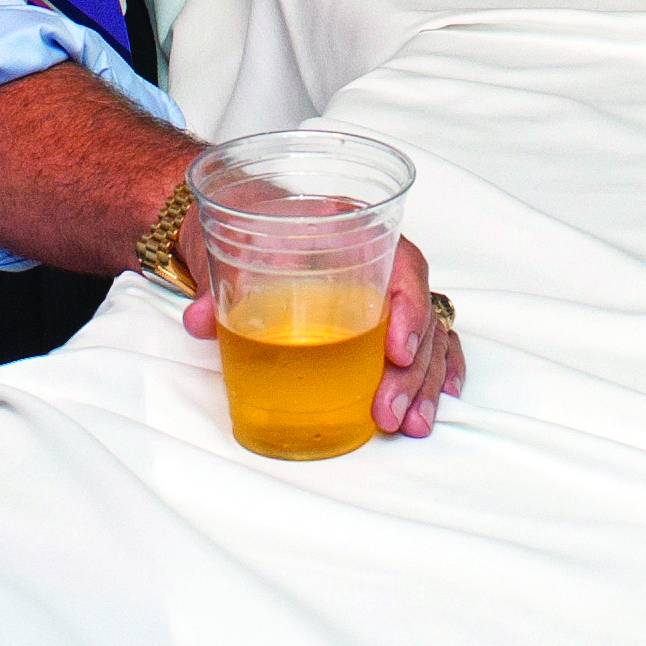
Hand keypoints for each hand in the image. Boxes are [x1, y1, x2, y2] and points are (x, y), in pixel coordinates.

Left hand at [180, 232, 466, 439]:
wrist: (246, 221)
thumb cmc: (253, 227)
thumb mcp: (233, 247)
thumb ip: (216, 283)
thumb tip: (200, 320)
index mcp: (357, 230)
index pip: (403, 266)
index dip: (409, 309)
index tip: (397, 351)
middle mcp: (383, 260)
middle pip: (421, 313)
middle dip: (412, 370)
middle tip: (390, 410)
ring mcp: (388, 292)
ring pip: (430, 335)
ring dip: (426, 382)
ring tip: (412, 424)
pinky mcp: (385, 318)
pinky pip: (430, 340)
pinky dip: (441, 368)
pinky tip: (445, 396)